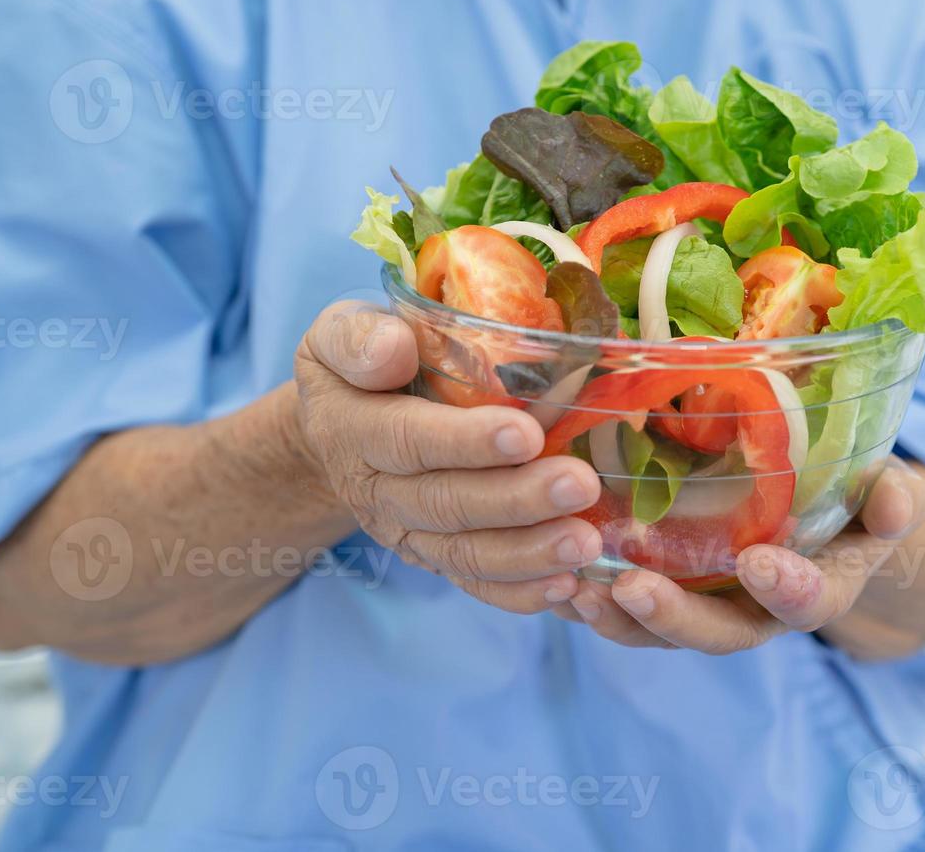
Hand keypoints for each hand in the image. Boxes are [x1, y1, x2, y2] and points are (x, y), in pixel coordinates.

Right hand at [294, 301, 603, 612]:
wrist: (338, 425)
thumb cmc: (361, 363)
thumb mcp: (340, 333)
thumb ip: (356, 337)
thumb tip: (394, 349)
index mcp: (353, 427)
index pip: (408, 439)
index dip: (466, 442)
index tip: (527, 435)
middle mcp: (376, 490)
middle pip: (446, 504)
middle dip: (517, 500)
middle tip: (580, 486)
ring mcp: (406, 531)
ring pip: (464, 553)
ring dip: (528, 553)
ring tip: (586, 543)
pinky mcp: (434, 556)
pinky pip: (473, 582)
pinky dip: (519, 592)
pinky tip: (566, 586)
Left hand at [554, 458, 924, 652]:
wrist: (819, 513)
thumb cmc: (854, 497)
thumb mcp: (886, 492)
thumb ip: (894, 498)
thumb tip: (897, 502)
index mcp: (817, 587)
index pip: (807, 602)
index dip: (788, 590)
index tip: (761, 563)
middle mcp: (758, 611)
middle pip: (719, 634)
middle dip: (676, 619)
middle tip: (635, 590)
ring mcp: (709, 607)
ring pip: (663, 632)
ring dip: (619, 617)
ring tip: (577, 590)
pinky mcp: (668, 592)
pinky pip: (629, 612)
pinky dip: (594, 601)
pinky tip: (557, 579)